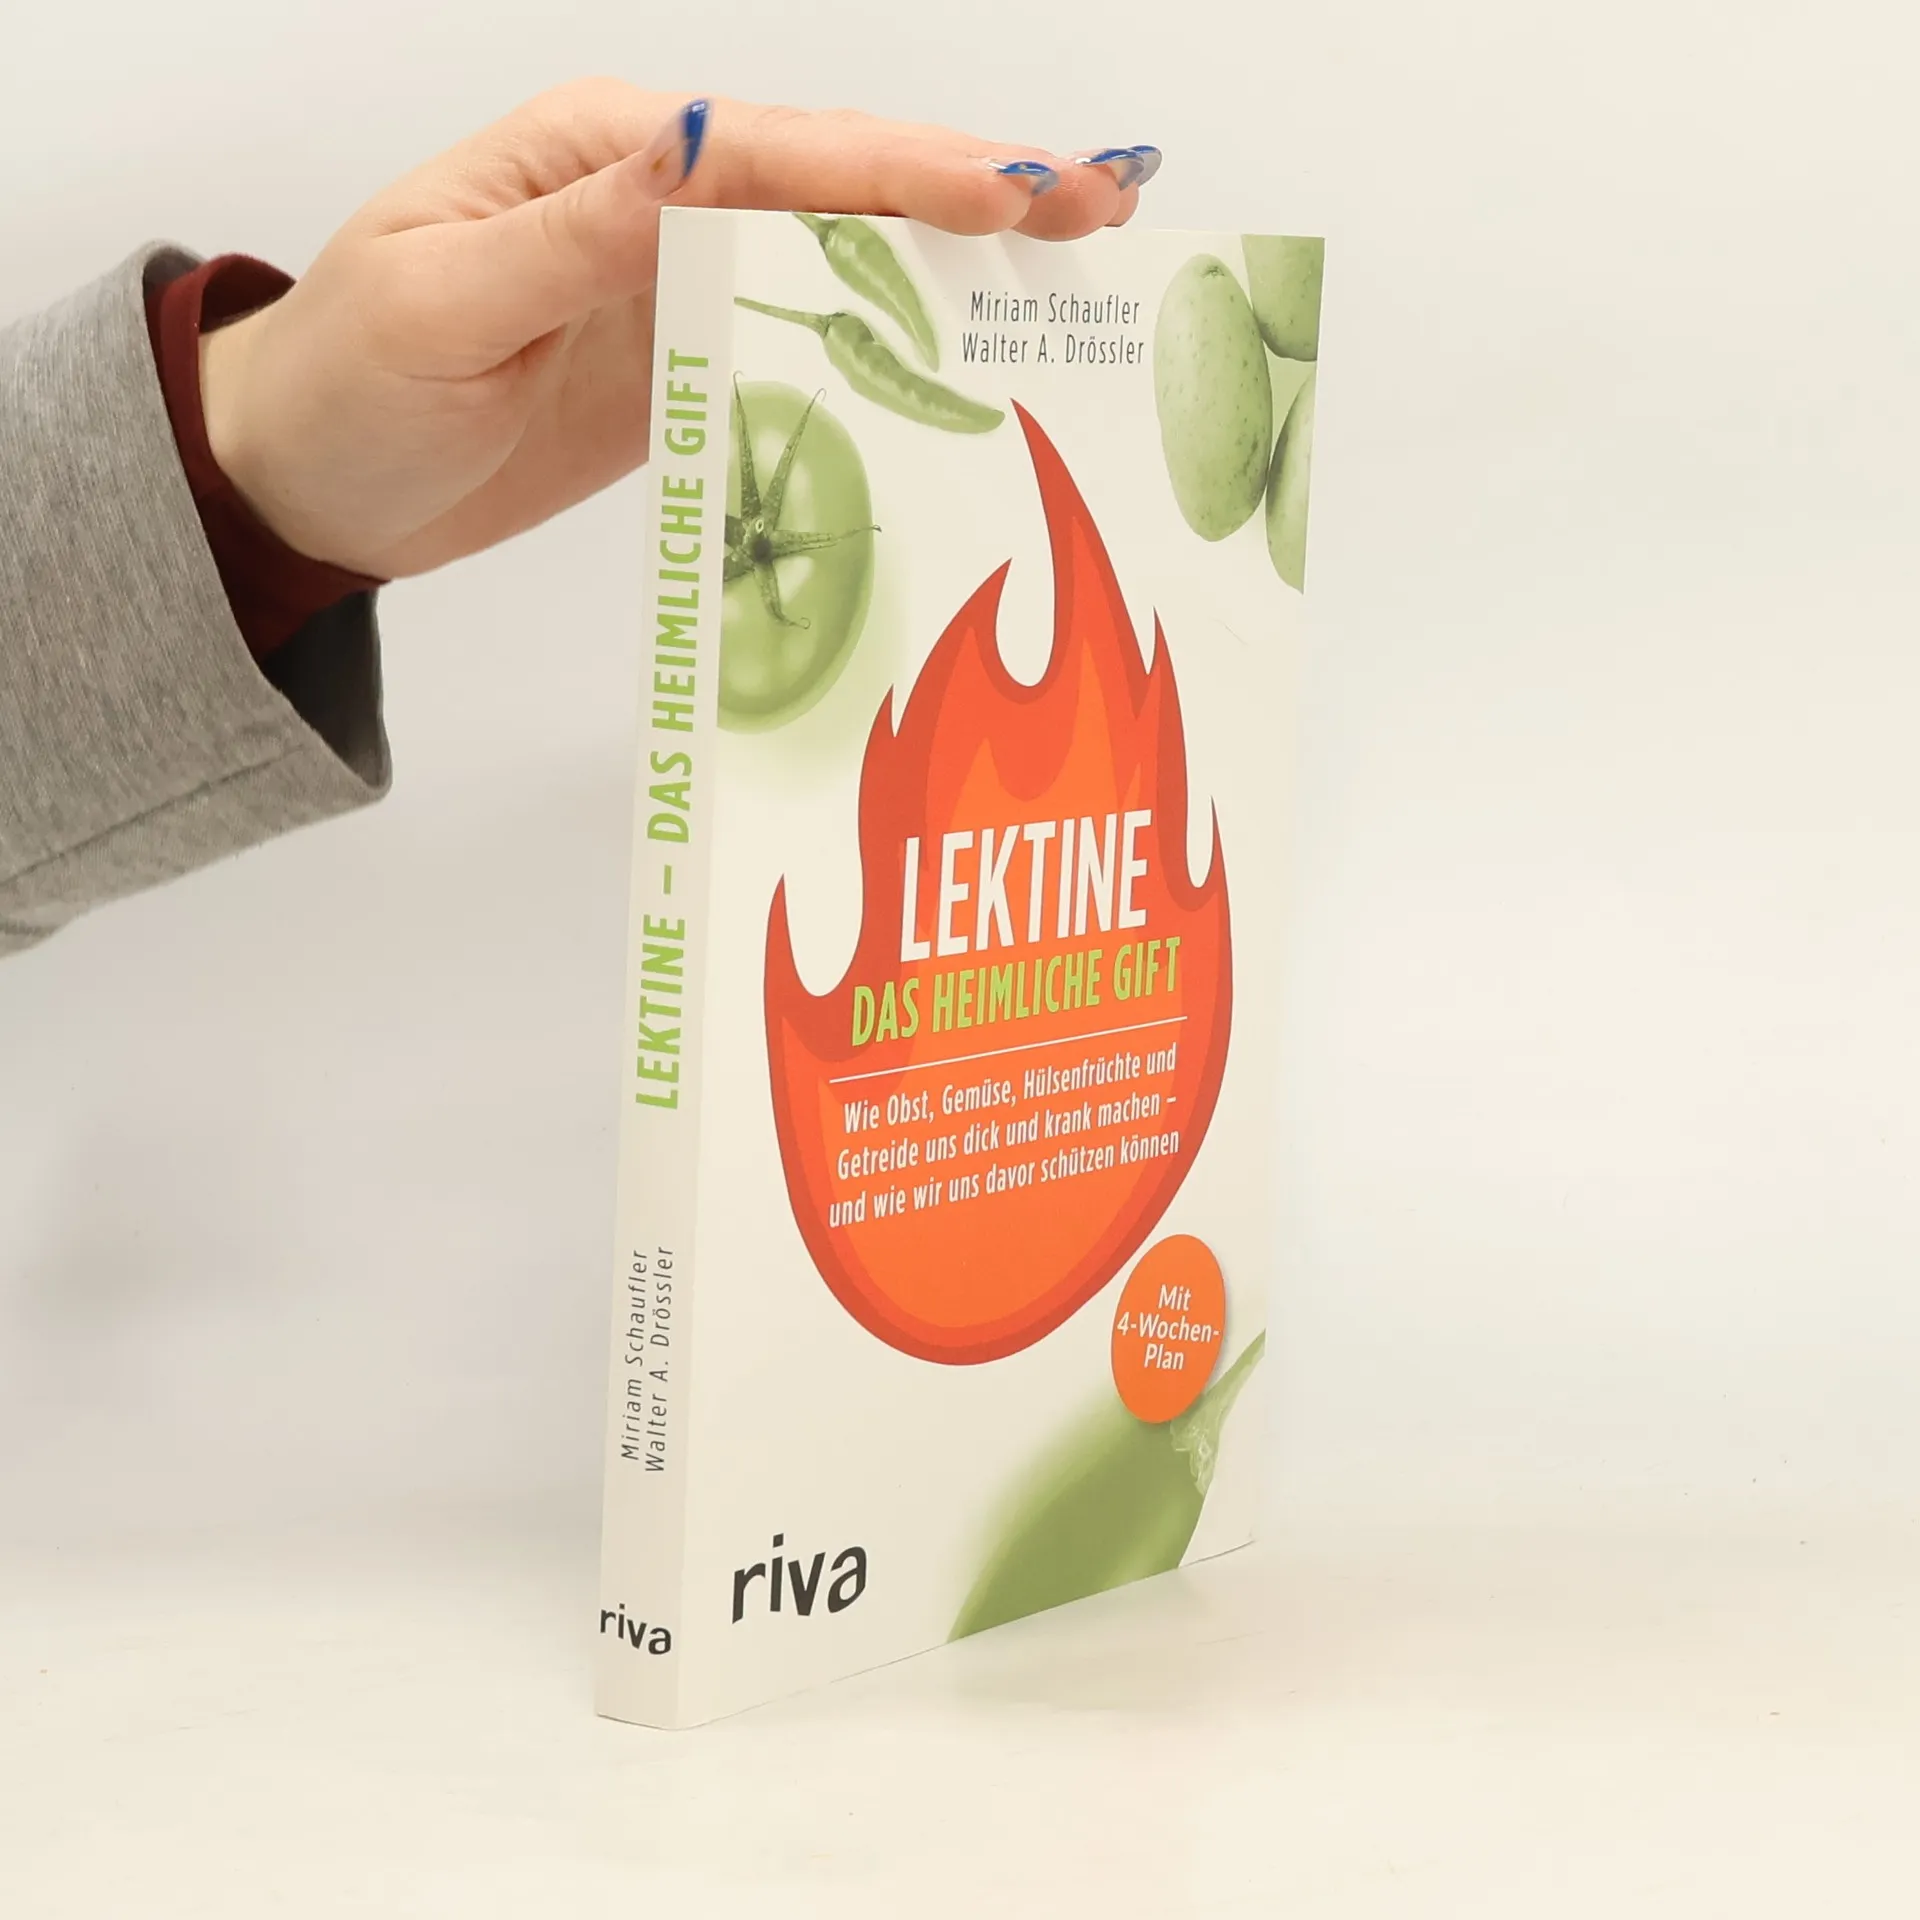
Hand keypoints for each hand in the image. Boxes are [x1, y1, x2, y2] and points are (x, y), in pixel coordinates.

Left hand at [199, 85, 1155, 579]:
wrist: (312, 481)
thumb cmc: (352, 386)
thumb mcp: (442, 300)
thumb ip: (576, 232)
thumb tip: (696, 145)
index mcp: (601, 159)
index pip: (769, 151)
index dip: (900, 170)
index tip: (1016, 193)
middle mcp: (659, 207)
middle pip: (838, 187)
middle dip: (974, 190)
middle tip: (1106, 204)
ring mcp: (685, 291)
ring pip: (844, 260)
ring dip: (960, 262)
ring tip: (1078, 272)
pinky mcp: (694, 368)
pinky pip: (811, 346)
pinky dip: (898, 346)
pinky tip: (972, 361)